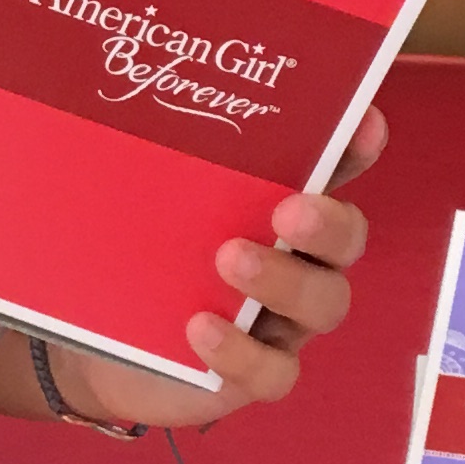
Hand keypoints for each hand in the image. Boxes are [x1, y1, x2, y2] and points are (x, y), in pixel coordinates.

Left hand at [53, 103, 384, 435]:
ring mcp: (282, 323)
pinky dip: (241, 352)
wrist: (102, 347)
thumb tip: (130, 88)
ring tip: (230, 260)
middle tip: (289, 211)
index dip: (354, 150)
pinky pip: (273, 372)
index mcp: (280, 211)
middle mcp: (298, 262)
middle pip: (345, 242)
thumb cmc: (143, 257)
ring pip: (323, 304)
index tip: (362, 123)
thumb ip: (163, 164)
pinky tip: (199, 328)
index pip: (331, 172)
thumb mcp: (150, 205)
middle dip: (328, 222)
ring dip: (284, 281)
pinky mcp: (255, 375)